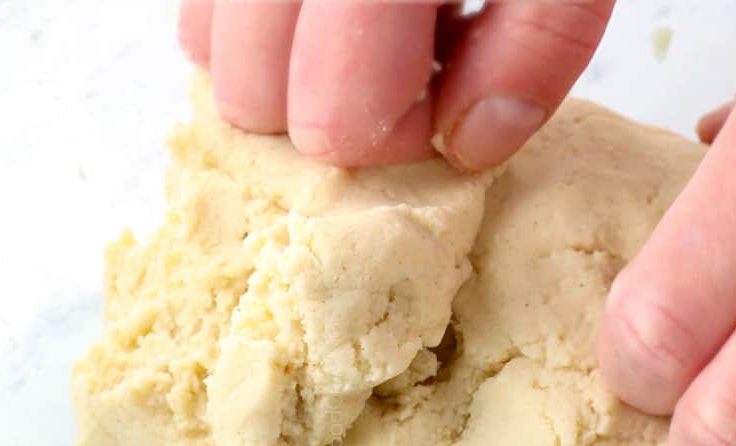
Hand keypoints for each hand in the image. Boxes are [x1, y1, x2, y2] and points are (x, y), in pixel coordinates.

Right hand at [177, 0, 612, 167]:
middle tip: (401, 60)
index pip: (334, 118)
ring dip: (287, 68)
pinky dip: (256, 22)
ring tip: (363, 21)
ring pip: (211, 51)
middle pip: (252, 99)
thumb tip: (467, 142)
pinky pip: (200, 6)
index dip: (398, 134)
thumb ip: (535, 47)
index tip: (443, 95)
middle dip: (331, 109)